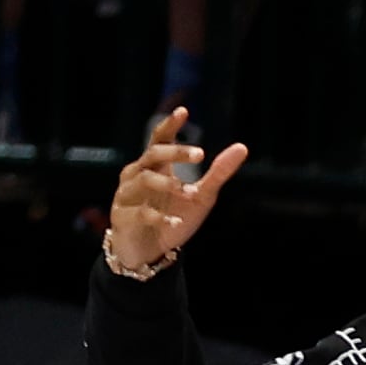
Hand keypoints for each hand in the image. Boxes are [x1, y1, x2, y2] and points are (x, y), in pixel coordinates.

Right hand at [109, 106, 247, 273]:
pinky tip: (176, 222)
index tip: (184, 111)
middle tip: (200, 154)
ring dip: (170, 186)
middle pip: (152, 155)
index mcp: (155, 167)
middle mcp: (137, 175)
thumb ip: (218, 173)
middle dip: (175, 152)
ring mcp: (127, 195)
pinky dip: (160, 217)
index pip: (159, 139)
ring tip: (189, 193)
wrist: (150, 253)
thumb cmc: (174, 218)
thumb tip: (242, 147)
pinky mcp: (123, 217)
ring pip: (144, 181)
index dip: (169, 125)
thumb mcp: (201, 196)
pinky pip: (141, 213)